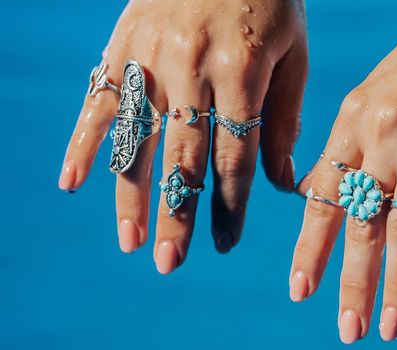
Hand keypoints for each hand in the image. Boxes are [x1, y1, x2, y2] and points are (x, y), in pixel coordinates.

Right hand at [59, 0, 307, 270]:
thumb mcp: (293, 52)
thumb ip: (285, 118)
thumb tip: (278, 185)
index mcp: (243, 70)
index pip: (235, 154)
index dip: (230, 204)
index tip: (226, 242)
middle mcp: (192, 67)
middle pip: (183, 156)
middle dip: (178, 213)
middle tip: (171, 261)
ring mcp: (151, 55)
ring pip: (138, 138)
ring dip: (131, 194)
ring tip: (131, 242)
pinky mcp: (122, 43)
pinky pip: (98, 99)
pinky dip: (83, 141)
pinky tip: (72, 182)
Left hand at [291, 0, 396, 343]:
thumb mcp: (376, 94)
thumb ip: (348, 145)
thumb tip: (314, 193)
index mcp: (353, 119)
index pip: (324, 196)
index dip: (311, 247)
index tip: (301, 291)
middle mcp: (385, 130)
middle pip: (362, 220)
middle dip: (352, 281)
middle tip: (347, 331)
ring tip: (392, 326)